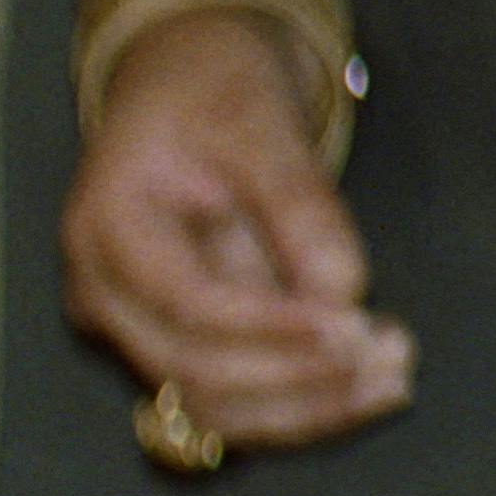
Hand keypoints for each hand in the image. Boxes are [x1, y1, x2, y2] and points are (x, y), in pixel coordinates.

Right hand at [59, 10, 413, 449]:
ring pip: (211, 408)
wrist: (184, 87)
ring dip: (305, 407)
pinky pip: (232, 400)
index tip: (356, 324)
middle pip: (192, 374)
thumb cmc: (210, 91)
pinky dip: (300, 403)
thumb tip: (344, 290)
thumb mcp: (261, 123)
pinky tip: (365, 384)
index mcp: (105, 229)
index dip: (271, 328)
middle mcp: (103, 295)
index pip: (185, 305)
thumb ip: (300, 205)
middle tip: (392, 357)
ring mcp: (132, 327)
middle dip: (298, 379)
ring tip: (392, 378)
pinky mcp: (174, 344)